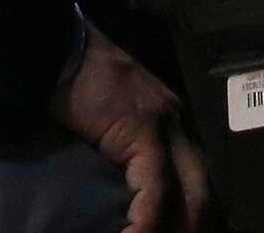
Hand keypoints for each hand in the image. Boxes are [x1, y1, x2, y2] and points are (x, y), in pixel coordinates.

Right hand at [60, 28, 207, 232]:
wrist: (60, 48)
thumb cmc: (74, 86)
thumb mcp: (110, 126)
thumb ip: (124, 153)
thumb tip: (120, 194)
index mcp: (173, 124)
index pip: (198, 180)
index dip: (197, 217)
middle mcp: (179, 125)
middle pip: (204, 192)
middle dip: (196, 227)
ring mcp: (166, 125)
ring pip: (189, 196)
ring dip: (174, 230)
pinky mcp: (145, 130)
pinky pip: (157, 190)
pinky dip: (148, 222)